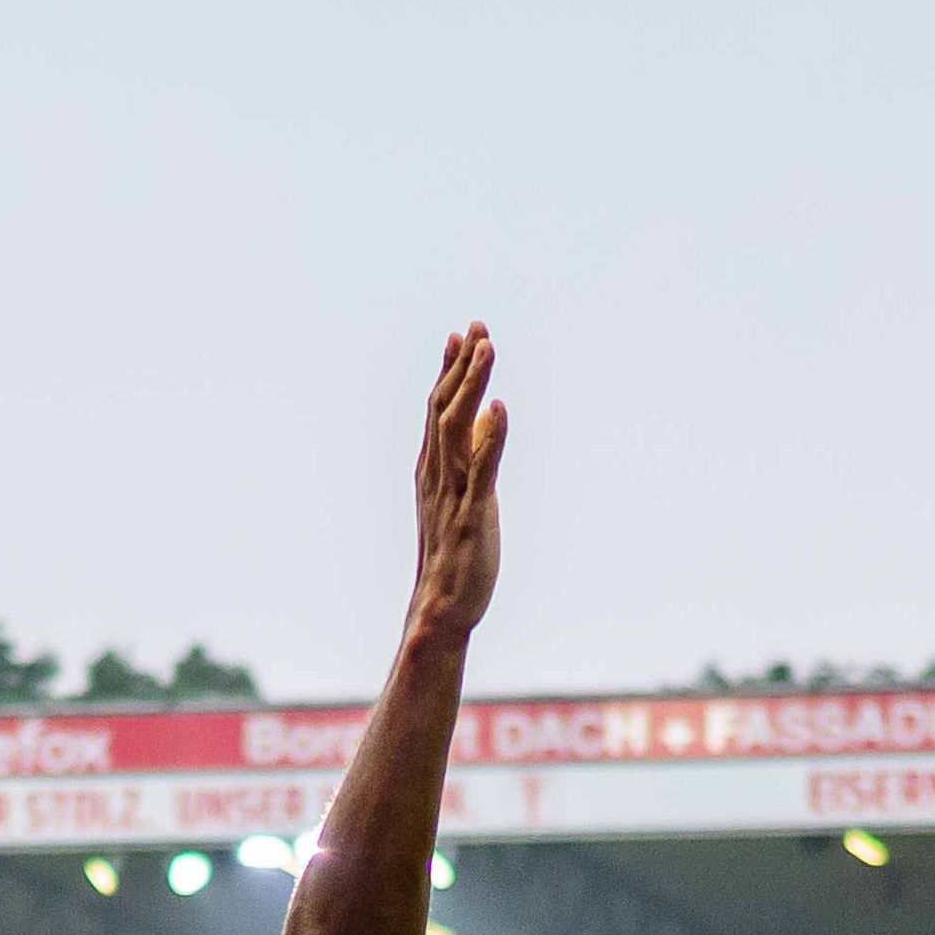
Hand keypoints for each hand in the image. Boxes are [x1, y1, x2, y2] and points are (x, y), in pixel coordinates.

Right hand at [402, 323, 504, 646]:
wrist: (442, 608)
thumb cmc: (456, 553)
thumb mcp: (467, 495)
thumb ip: (474, 454)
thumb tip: (488, 415)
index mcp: (434, 470)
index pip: (438, 411)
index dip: (449, 371)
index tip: (461, 335)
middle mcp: (437, 475)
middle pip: (444, 409)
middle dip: (461, 366)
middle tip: (477, 326)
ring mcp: (452, 495)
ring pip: (457, 430)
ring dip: (471, 387)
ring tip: (487, 349)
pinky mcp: (471, 518)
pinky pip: (480, 472)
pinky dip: (490, 438)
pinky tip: (500, 409)